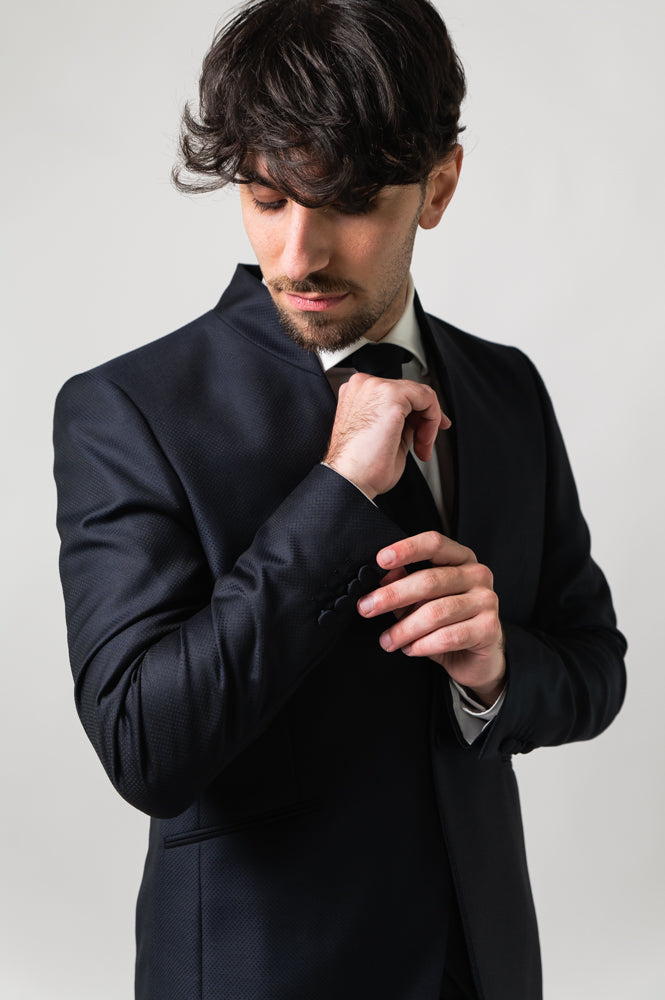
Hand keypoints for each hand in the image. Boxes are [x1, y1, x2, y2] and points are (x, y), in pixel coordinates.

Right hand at [324, 373, 449, 498]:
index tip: (426, 431)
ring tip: (420, 448)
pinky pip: (426, 397)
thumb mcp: (385, 435)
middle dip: (424, 419)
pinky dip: (432, 420)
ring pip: (421, 393)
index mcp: (358, 394)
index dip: (417, 413)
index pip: (397, 393)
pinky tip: (422, 441)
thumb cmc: (360, 467)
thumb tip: (419, 418)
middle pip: (410, 392)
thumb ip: (401, 419)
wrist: (351, 480)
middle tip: (424, 444)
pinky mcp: (391, 395)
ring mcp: (375, 386)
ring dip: (428, 423)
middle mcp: (364, 385)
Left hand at [357, 531, 505, 706]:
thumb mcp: (421, 600)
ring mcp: (487, 601)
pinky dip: (422, 645)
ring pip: (435, 612)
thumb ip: (404, 584)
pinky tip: (410, 649)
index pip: (434, 543)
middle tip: (366, 608)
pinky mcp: (489, 629)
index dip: (407, 549)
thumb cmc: (446, 621)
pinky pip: (447, 637)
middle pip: (430, 580)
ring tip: (387, 640)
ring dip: (404, 629)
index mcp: (461, 558)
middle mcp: (478, 574)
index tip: (380, 559)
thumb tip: (384, 573)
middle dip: (392, 595)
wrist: (476, 658)